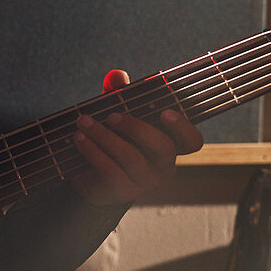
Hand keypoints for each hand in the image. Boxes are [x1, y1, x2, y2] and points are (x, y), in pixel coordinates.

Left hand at [70, 69, 203, 205]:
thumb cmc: (108, 136)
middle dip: (135, 127)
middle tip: (111, 116)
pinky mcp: (121, 194)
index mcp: (168, 145)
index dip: (183, 127)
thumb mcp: (113, 111)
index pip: (191, 141)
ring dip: (105, 136)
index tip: (164, 112)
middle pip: (163, 147)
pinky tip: (78, 138)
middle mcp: (162, 167)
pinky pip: (110, 173)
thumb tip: (116, 76)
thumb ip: (118, 93)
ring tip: (83, 122)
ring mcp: (143, 184)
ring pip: (131, 158)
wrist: (83, 171)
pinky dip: (92, 152)